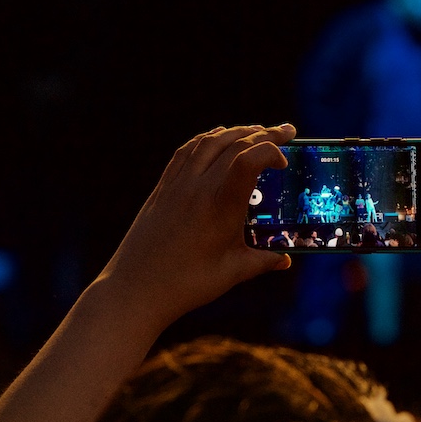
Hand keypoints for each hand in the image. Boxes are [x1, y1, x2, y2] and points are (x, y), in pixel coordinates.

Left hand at [97, 124, 295, 327]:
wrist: (134, 290)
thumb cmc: (186, 284)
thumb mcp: (233, 273)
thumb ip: (263, 261)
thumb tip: (285, 259)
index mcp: (220, 206)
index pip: (248, 160)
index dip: (270, 151)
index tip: (283, 162)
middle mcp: (198, 188)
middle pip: (234, 144)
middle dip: (264, 134)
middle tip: (286, 131)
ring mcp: (177, 185)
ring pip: (210, 142)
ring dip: (237, 132)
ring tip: (256, 131)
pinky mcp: (162, 189)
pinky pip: (186, 151)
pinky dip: (207, 138)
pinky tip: (217, 137)